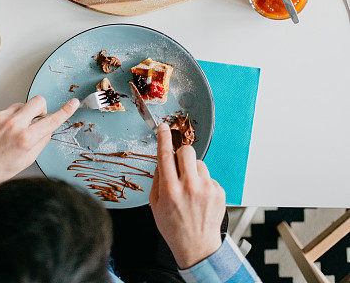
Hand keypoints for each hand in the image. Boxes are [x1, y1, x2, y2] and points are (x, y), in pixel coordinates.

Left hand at [0, 96, 79, 196]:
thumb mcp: (24, 162)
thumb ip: (39, 143)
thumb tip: (48, 130)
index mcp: (26, 139)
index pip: (51, 121)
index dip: (65, 111)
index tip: (73, 103)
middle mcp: (14, 125)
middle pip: (38, 102)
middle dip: (41, 109)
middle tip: (36, 119)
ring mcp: (0, 117)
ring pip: (21, 106)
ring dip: (22, 115)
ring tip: (12, 133)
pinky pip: (4, 111)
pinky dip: (5, 120)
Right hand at [149, 123, 225, 269]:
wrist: (198, 248)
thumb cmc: (174, 227)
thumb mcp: (156, 205)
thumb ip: (157, 180)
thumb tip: (162, 159)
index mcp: (170, 190)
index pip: (165, 155)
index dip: (163, 138)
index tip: (163, 127)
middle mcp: (189, 187)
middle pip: (186, 151)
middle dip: (181, 155)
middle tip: (179, 167)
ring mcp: (206, 189)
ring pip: (199, 163)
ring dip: (194, 171)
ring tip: (191, 189)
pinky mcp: (219, 192)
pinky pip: (209, 176)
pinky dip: (204, 183)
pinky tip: (200, 198)